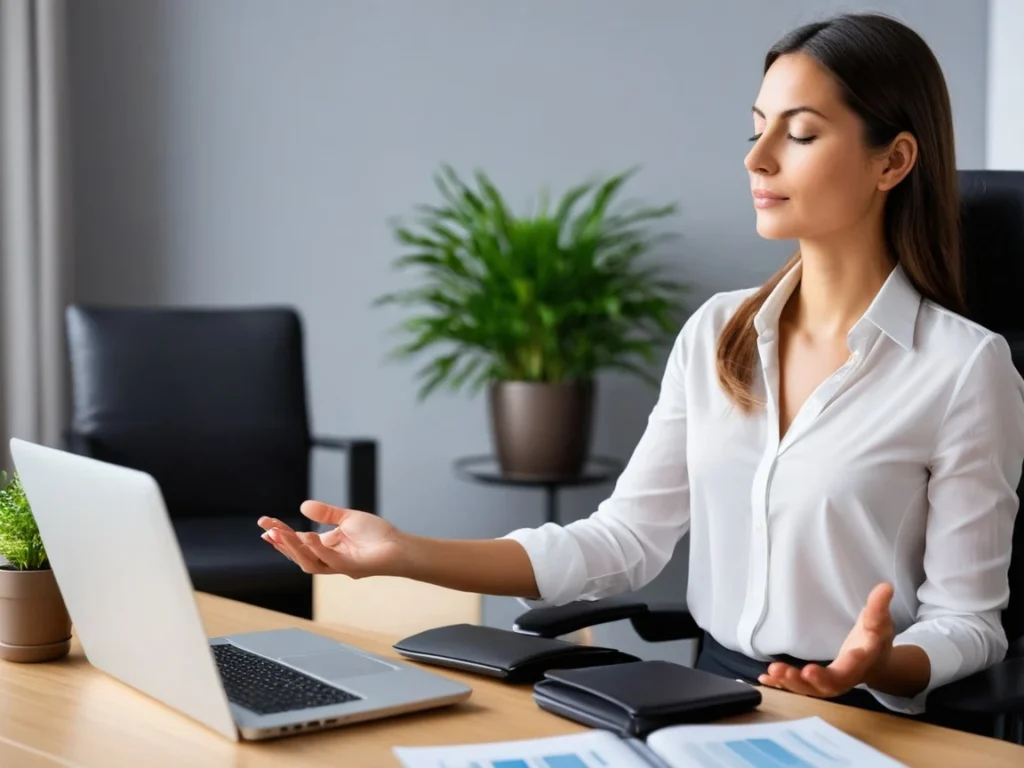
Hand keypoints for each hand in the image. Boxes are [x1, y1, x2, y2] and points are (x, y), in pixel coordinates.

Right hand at [257, 501, 403, 578]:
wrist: (400, 547)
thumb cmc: (377, 535)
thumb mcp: (348, 518)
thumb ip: (327, 513)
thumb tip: (303, 506)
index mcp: (326, 547)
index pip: (298, 541)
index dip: (281, 533)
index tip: (264, 523)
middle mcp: (328, 559)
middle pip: (298, 554)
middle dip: (281, 542)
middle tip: (266, 529)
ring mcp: (338, 565)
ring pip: (308, 562)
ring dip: (292, 548)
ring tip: (278, 533)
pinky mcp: (350, 567)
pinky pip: (329, 560)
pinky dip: (317, 549)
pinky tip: (307, 536)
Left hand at [758, 582, 894, 697]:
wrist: (877, 661)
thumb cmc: (875, 638)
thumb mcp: (880, 620)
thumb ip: (879, 606)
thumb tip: (886, 587)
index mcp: (861, 662)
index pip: (847, 671)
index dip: (829, 674)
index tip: (809, 669)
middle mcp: (846, 676)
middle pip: (826, 686)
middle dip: (802, 682)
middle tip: (781, 671)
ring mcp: (831, 681)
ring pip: (811, 689)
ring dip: (789, 683)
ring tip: (771, 672)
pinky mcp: (818, 680)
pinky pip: (800, 686)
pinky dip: (782, 685)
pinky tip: (764, 679)